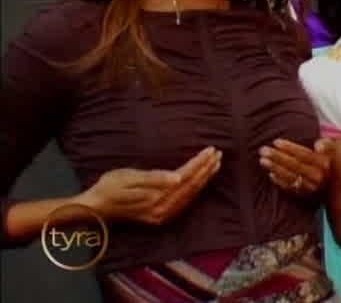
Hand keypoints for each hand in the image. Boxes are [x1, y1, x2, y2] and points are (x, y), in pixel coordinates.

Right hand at [80, 147, 221, 224]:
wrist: (95, 208)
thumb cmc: (109, 187)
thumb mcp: (129, 177)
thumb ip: (154, 178)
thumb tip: (178, 178)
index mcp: (156, 197)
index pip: (185, 177)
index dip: (199, 163)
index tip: (210, 150)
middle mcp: (163, 209)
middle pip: (191, 186)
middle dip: (206, 169)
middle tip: (218, 153)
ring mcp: (163, 215)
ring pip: (190, 194)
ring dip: (204, 179)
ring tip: (215, 164)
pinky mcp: (161, 217)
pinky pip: (185, 202)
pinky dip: (196, 190)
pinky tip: (201, 182)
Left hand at [259, 139, 331, 195]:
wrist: (331, 181)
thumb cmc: (324, 159)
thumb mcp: (330, 149)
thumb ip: (326, 144)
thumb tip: (317, 146)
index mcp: (324, 163)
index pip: (304, 155)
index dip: (289, 148)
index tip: (275, 142)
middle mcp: (318, 177)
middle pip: (295, 165)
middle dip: (278, 157)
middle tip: (263, 150)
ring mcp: (311, 187)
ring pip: (290, 177)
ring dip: (275, 168)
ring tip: (262, 160)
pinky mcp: (304, 195)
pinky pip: (289, 188)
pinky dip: (279, 182)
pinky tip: (270, 174)